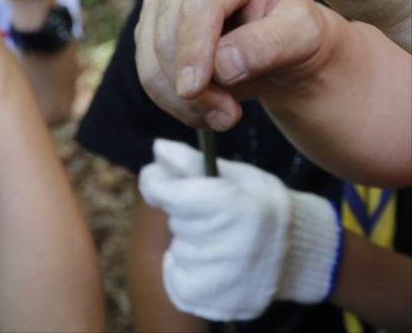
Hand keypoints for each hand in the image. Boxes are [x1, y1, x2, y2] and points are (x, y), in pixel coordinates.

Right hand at [135, 0, 337, 131]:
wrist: (284, 46)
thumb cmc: (296, 31)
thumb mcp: (303, 35)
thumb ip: (268, 44)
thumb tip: (223, 65)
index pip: (199, 4)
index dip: (193, 47)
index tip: (193, 90)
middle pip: (168, 34)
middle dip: (194, 87)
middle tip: (230, 117)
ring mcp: (164, 1)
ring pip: (151, 58)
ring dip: (183, 100)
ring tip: (224, 116)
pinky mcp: (151, 28)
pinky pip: (148, 72)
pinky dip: (172, 101)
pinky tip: (206, 110)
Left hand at [139, 139, 340, 321]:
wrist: (297, 253)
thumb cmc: (262, 204)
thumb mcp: (236, 175)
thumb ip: (192, 162)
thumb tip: (158, 149)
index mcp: (237, 206)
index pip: (174, 196)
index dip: (156, 182)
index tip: (156, 177)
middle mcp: (232, 247)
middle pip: (176, 220)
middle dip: (182, 210)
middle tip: (209, 211)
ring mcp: (225, 281)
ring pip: (178, 249)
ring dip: (188, 240)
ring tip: (219, 238)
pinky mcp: (217, 303)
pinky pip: (176, 280)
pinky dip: (183, 268)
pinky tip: (207, 260)